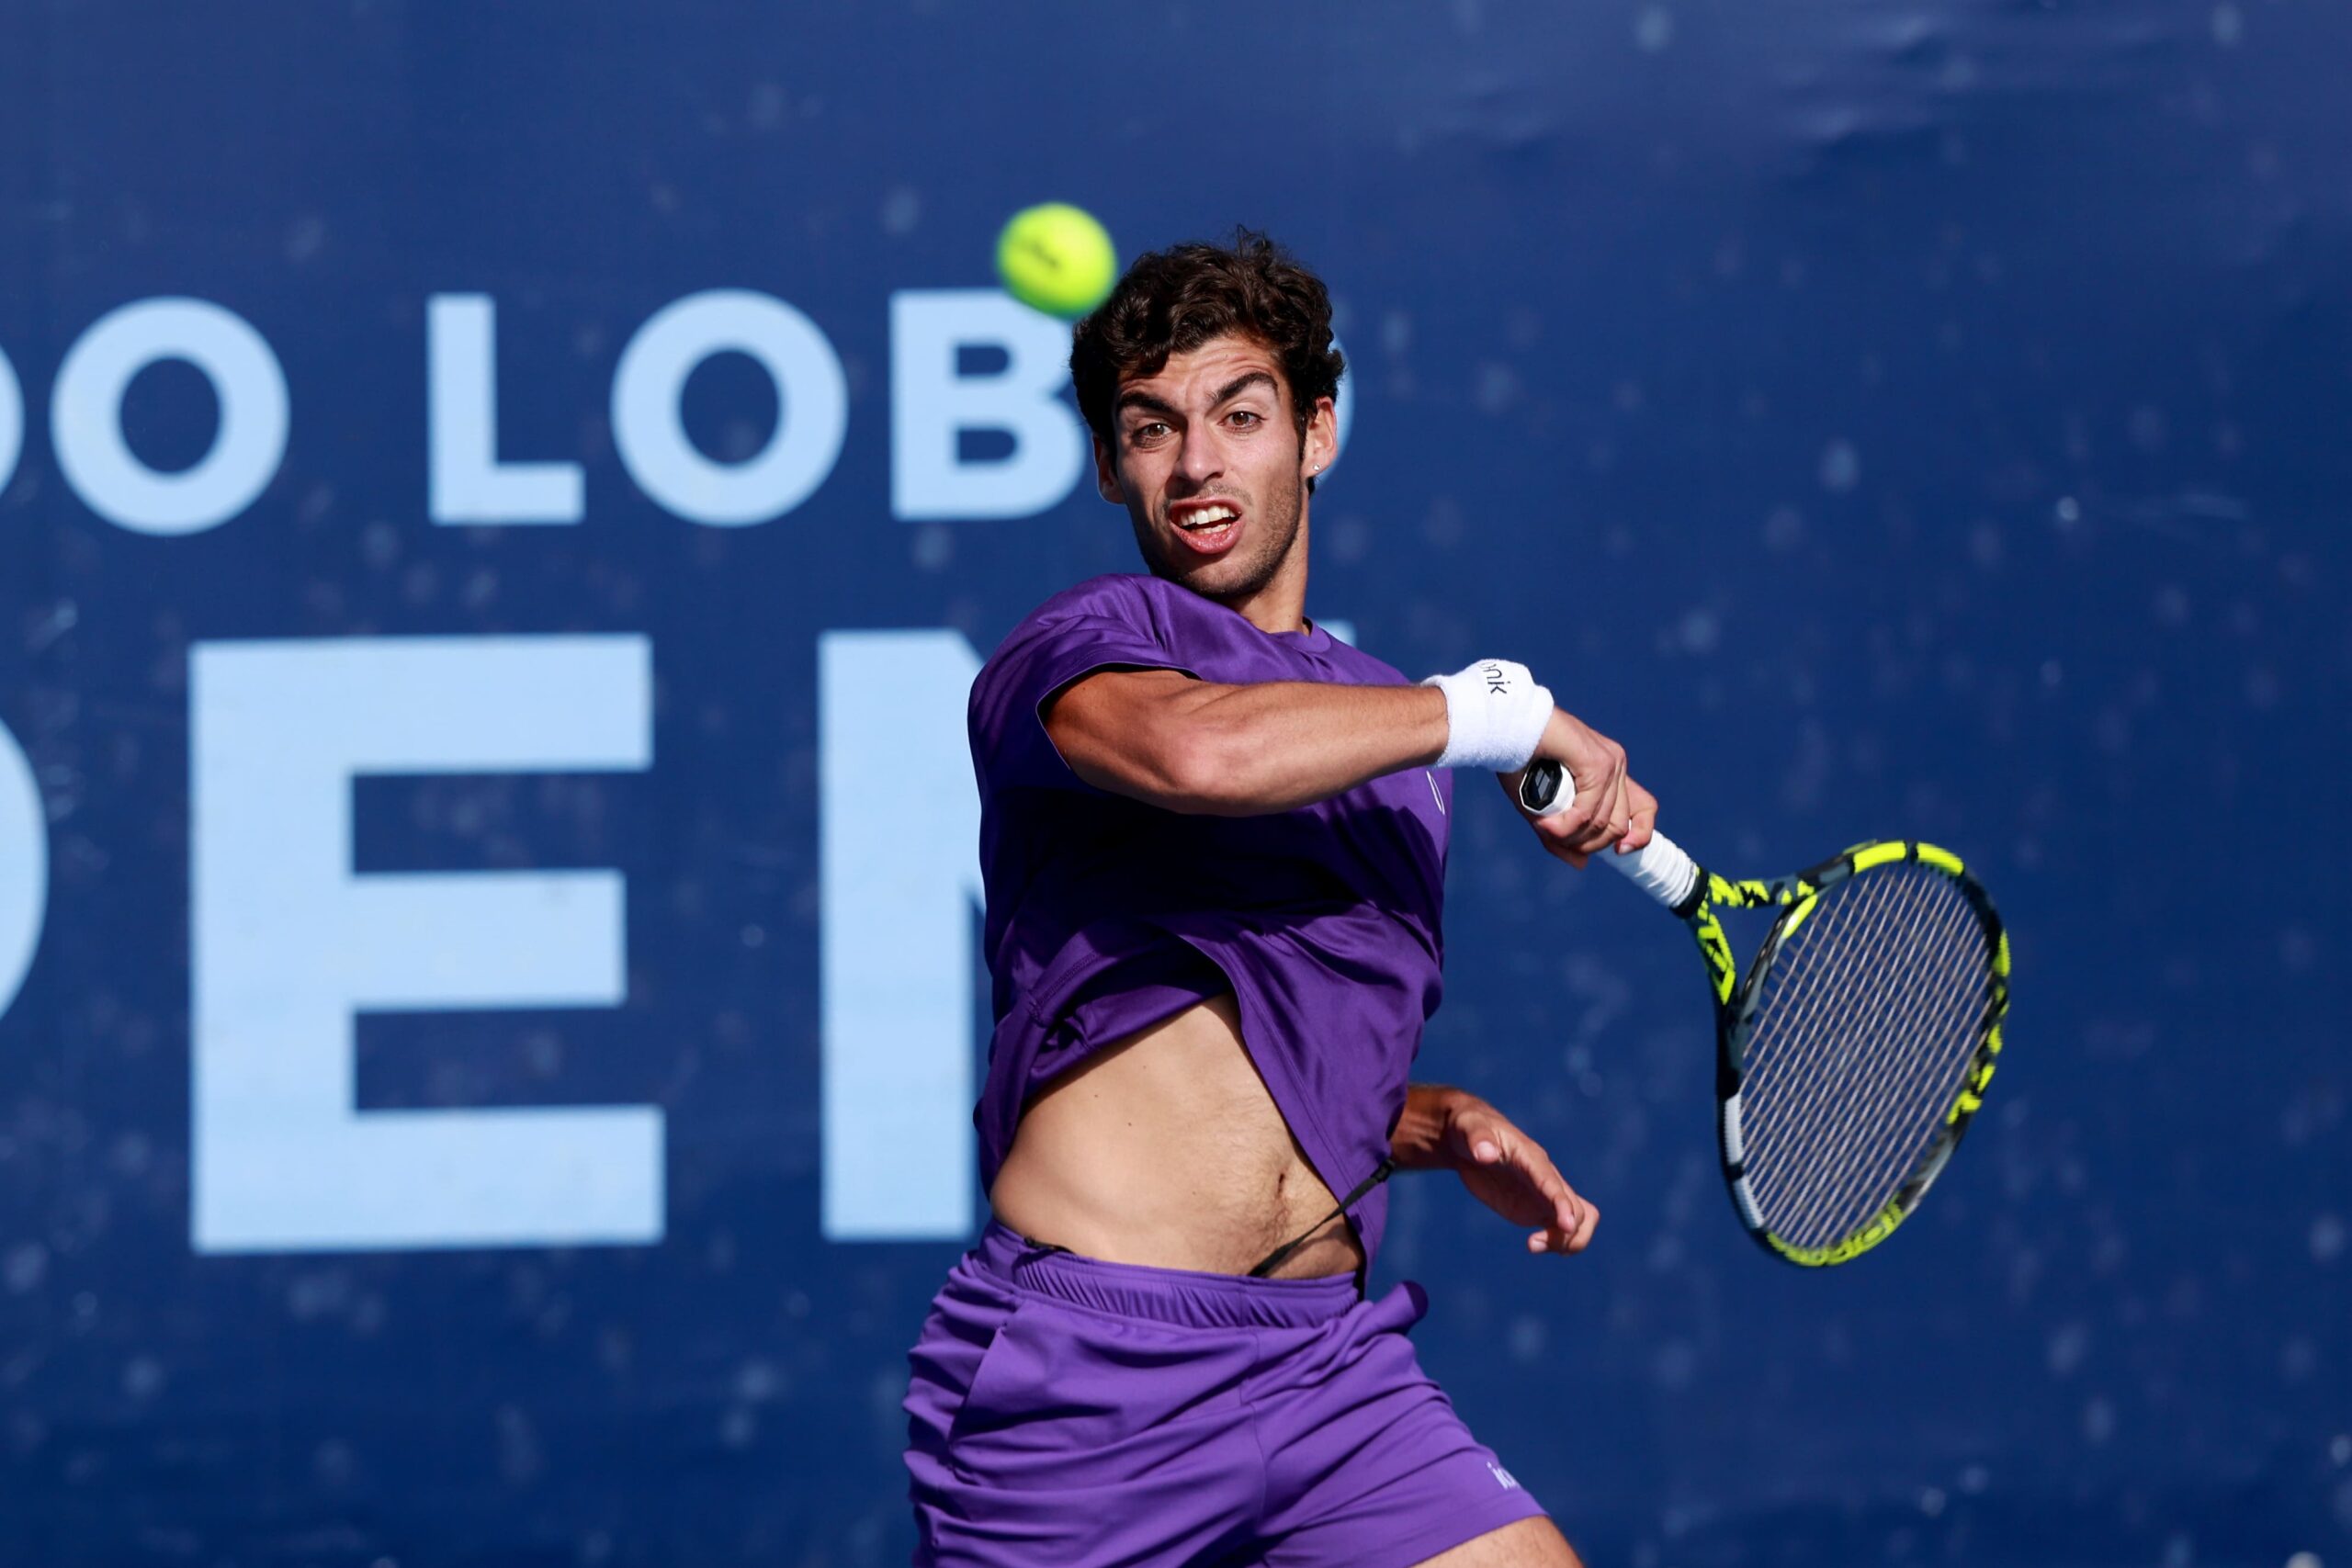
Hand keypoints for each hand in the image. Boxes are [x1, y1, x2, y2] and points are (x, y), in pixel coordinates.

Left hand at [1440, 1093, 1599, 1256]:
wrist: (1470, 1138)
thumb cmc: (1471, 1127)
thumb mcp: (1469, 1127)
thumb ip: (1479, 1139)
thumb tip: (1485, 1153)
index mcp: (1531, 1158)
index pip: (1553, 1183)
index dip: (1562, 1204)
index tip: (1566, 1226)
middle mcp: (1545, 1178)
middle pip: (1577, 1208)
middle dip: (1564, 1233)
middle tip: (1531, 1244)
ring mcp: (1543, 1195)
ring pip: (1579, 1220)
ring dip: (1568, 1241)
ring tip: (1534, 1246)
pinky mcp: (1535, 1208)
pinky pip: (1561, 1228)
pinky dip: (1558, 1242)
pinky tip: (1535, 1246)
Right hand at [1500, 708, 1657, 867]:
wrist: (1507, 726)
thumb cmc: (1520, 760)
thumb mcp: (1542, 808)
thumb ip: (1561, 834)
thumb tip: (1581, 863)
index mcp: (1609, 773)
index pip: (1644, 810)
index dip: (1639, 835)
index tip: (1619, 851)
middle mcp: (1616, 765)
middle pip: (1619, 826)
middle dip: (1587, 843)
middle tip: (1556, 837)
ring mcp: (1610, 762)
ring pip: (1603, 823)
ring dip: (1569, 836)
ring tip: (1543, 828)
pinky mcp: (1597, 762)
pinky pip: (1588, 812)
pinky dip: (1566, 825)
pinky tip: (1546, 824)